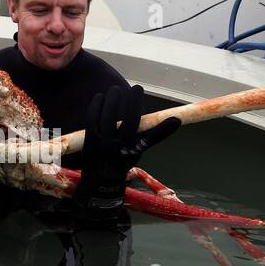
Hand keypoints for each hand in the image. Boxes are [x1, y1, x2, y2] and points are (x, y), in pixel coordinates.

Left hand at [74, 84, 179, 215]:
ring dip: (113, 99)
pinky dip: (96, 105)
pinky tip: (100, 97)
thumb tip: (173, 120)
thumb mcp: (139, 149)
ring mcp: (104, 141)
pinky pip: (92, 117)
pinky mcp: (90, 137)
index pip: (151, 136)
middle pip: (129, 120)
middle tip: (137, 88)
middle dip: (134, 101)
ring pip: (109, 116)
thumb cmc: (123, 159)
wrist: (100, 178)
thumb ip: (150, 134)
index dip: (164, 129)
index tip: (175, 118)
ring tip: (116, 89)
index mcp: (134, 148)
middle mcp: (120, 146)